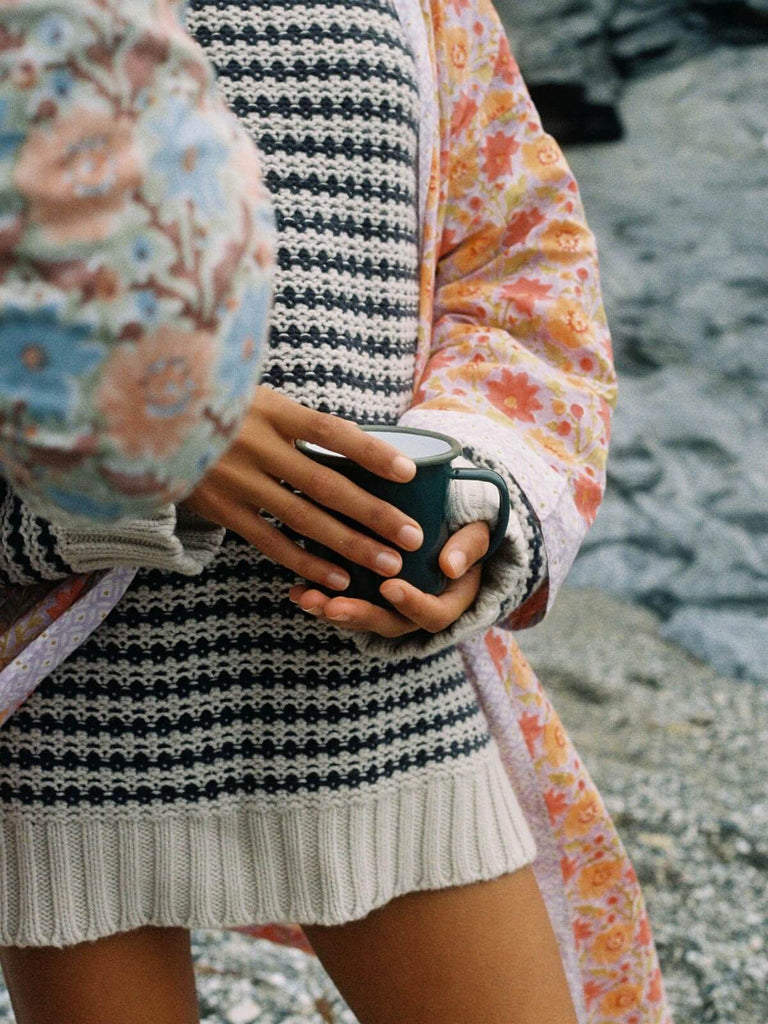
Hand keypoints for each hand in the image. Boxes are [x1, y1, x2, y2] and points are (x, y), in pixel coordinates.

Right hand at [184, 387, 423, 592]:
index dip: (371, 452)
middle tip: (413, 536)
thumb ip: (296, 420)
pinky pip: (270, 542)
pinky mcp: (221, 511)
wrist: (141, 423)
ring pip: (304, 519)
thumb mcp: (254, 395)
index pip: (330, 431)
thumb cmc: (215, 405)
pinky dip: (306, 562)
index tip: (409, 472)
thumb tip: (356, 444)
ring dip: (350, 544)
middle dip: (374, 513)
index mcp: (270, 410)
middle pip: (326, 484)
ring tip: (388, 564)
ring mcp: (237, 482)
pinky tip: (338, 578)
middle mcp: (256, 446)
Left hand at [288, 521, 490, 637]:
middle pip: (390, 625)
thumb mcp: (478, 532)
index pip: (433, 614)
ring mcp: (392, 609)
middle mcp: (419, 613)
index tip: (389, 587)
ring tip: (305, 599)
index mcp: (450, 601)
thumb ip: (469, 545)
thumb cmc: (467, 528)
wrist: (455, 529)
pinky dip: (321, 600)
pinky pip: (346, 605)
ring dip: (332, 612)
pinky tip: (295, 591)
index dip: (412, 604)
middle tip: (332, 606)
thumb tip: (449, 566)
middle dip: (359, 616)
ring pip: (363, 620)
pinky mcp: (370, 599)